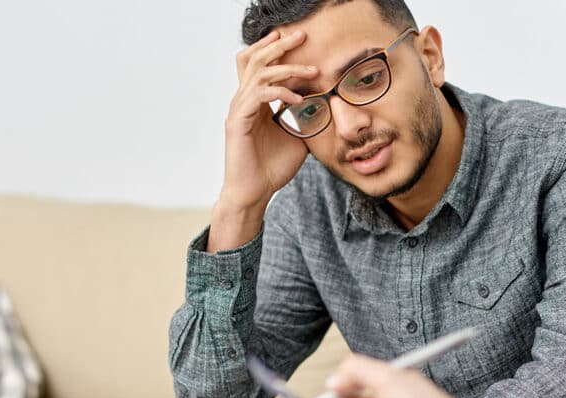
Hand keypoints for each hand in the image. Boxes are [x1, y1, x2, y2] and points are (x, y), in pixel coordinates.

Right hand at [210, 30, 319, 250]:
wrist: (254, 193)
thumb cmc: (272, 168)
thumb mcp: (298, 137)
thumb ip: (306, 118)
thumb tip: (327, 105)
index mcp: (254, 101)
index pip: (261, 64)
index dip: (278, 50)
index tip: (303, 42)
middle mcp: (243, 101)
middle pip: (254, 58)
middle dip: (279, 45)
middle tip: (302, 35)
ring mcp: (238, 110)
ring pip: (258, 73)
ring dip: (286, 68)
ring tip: (311, 70)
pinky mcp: (237, 122)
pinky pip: (258, 96)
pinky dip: (279, 93)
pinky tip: (298, 99)